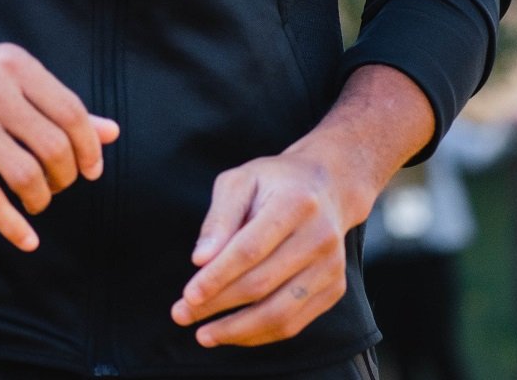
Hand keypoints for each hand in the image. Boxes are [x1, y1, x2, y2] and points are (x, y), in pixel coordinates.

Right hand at [0, 39, 119, 252]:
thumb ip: (58, 105)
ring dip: (41, 199)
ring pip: (26, 175)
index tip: (90, 171)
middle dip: (64, 177)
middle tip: (57, 186)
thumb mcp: (11, 78)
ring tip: (37, 202)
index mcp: (16, 65)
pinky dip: (13, 225)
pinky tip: (26, 239)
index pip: (72, 113)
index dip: (89, 149)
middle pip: (54, 147)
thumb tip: (112, 133)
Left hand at [171, 152, 354, 345]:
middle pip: (262, 284)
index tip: (188, 295)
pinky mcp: (335, 289)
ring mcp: (331, 267)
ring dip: (237, 330)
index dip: (217, 277)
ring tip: (204, 334)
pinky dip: (259, 334)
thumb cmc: (273, 182)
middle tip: (182, 315)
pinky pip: (294, 323)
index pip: (249, 250)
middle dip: (217, 304)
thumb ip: (219, 218)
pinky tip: (232, 332)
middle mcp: (320, 237)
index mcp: (294, 203)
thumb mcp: (239, 181)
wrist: (328, 187)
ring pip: (280, 312)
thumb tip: (200, 260)